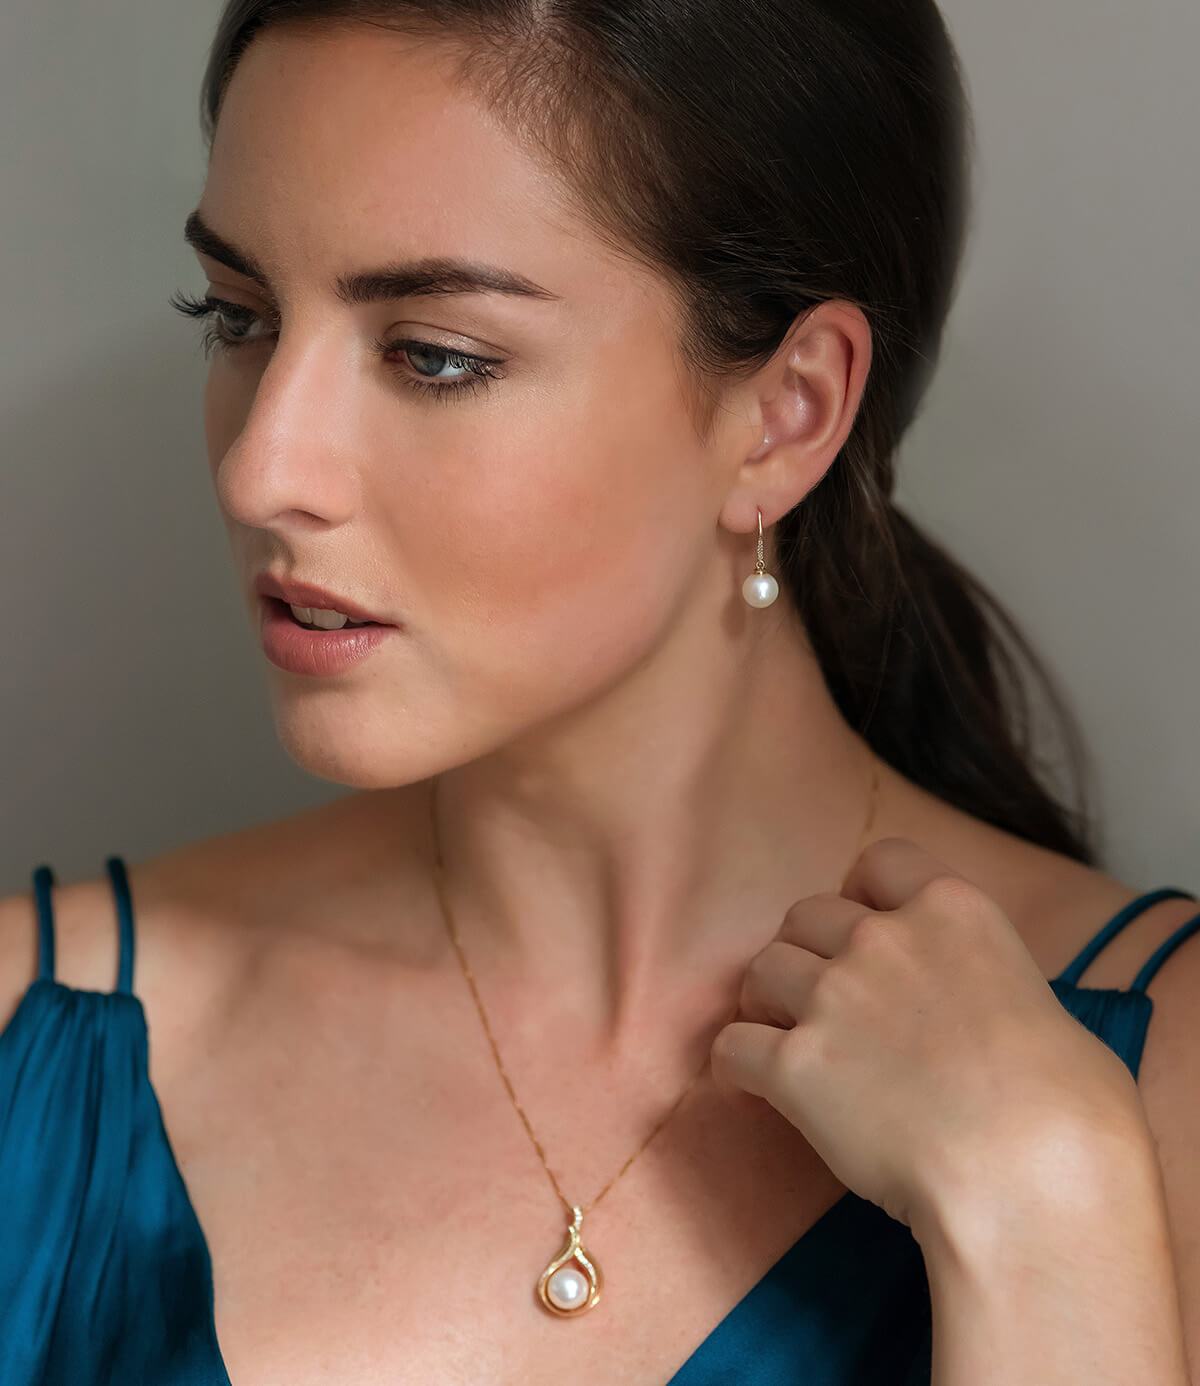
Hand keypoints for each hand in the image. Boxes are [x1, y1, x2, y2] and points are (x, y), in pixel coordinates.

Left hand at [709, 837, 1146, 1240]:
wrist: (1028, 1173)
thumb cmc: (1068, 1106)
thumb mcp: (1044, 1003)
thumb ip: (989, 980)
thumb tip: (983, 1008)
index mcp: (952, 909)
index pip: (879, 861)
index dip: (860, 894)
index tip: (860, 929)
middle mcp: (883, 938)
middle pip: (807, 915)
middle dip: (807, 951)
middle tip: (818, 996)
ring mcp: (832, 997)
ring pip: (762, 970)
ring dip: (768, 1001)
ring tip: (782, 1038)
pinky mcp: (793, 1065)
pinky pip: (732, 1046)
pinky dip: (735, 1064)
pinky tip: (751, 1086)